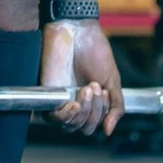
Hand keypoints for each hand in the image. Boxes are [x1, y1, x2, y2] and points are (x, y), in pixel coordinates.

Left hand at [39, 19, 124, 136]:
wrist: (77, 31)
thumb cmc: (95, 52)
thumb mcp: (112, 82)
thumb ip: (115, 107)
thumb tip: (108, 131)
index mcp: (88, 102)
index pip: (93, 125)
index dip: (101, 114)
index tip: (102, 90)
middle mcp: (73, 103)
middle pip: (82, 128)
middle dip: (94, 112)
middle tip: (94, 86)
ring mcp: (60, 99)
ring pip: (70, 126)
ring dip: (84, 111)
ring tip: (86, 88)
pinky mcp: (48, 94)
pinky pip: (53, 118)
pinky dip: (66, 116)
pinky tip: (74, 104)